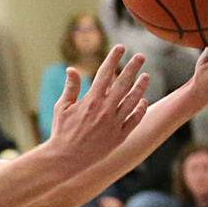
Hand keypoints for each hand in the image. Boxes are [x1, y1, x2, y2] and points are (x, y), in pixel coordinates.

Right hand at [47, 47, 149, 166]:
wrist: (66, 159)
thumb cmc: (62, 132)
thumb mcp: (62, 107)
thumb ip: (71, 87)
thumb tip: (72, 68)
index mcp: (91, 100)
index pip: (105, 73)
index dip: (113, 58)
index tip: (120, 47)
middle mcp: (105, 110)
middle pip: (123, 83)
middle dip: (133, 68)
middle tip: (141, 56)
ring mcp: (114, 123)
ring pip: (132, 100)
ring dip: (141, 86)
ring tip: (146, 76)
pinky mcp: (119, 136)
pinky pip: (134, 120)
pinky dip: (140, 109)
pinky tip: (143, 100)